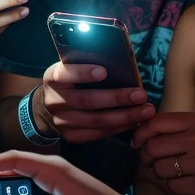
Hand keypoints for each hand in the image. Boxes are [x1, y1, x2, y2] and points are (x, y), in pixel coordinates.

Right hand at [34, 62, 153, 143]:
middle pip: (87, 101)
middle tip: (141, 95)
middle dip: (117, 98)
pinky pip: (97, 134)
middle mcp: (54, 100)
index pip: (65, 74)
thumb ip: (86, 63)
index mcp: (53, 78)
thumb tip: (118, 58)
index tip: (104, 71)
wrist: (48, 105)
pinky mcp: (70, 136)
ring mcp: (61, 121)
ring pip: (95, 121)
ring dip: (124, 116)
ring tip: (145, 111)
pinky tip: (134, 122)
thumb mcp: (70, 67)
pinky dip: (118, 128)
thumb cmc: (69, 80)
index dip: (83, 73)